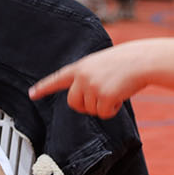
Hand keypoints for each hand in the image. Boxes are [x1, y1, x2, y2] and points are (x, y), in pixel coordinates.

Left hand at [29, 44, 147, 118]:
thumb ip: (88, 78)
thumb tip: (85, 100)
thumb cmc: (125, 62)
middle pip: (73, 103)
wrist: (142, 60)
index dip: (44, 87)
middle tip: (101, 99)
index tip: (32, 94)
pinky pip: (104, 114)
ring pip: (91, 110)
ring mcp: (92, 86)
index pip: (58, 79)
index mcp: (80, 67)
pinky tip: (120, 96)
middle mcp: (82, 76)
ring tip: (116, 90)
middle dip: (86, 106)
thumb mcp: (100, 64)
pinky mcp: (103, 95)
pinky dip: (112, 110)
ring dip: (104, 106)